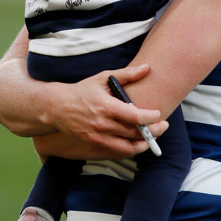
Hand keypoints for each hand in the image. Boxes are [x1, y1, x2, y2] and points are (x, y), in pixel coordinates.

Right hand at [32, 64, 168, 160]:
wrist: (57, 107)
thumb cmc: (83, 90)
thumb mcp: (103, 78)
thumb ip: (127, 74)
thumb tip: (147, 67)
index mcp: (106, 107)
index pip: (134, 116)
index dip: (150, 118)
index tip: (158, 114)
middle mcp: (102, 125)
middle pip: (134, 134)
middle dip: (153, 132)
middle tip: (163, 126)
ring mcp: (97, 138)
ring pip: (127, 149)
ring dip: (143, 145)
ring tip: (152, 138)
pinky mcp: (93, 147)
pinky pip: (116, 153)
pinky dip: (129, 151)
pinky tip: (136, 144)